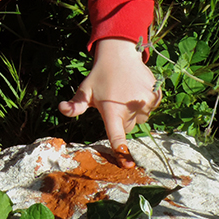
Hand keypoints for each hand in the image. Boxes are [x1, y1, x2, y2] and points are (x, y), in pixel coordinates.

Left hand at [58, 38, 160, 166]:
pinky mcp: (156, 96)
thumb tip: (62, 109)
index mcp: (111, 110)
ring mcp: (145, 102)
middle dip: (122, 119)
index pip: (116, 134)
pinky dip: (145, 103)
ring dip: (134, 111)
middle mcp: (130, 107)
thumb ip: (76, 105)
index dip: (121, 150)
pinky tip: (135, 90)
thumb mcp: (85, 90)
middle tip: (115, 101)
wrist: (120, 54)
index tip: (128, 165)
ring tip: (125, 94)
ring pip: (141, 119)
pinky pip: (150, 109)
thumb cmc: (100, 76)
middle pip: (128, 128)